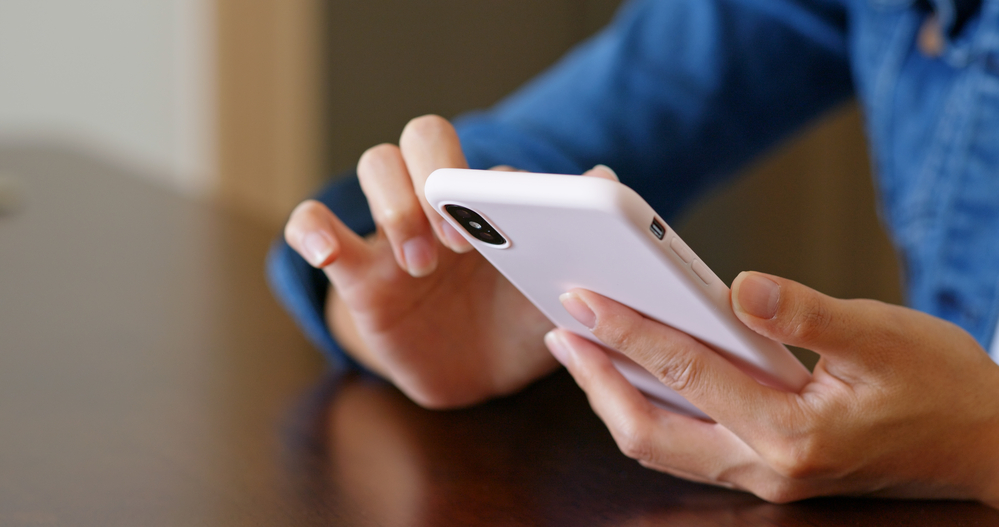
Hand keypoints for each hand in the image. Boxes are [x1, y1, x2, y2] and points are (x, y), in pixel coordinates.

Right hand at [284, 114, 617, 407]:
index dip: (483, 183)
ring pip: (376, 164)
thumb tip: (604, 177)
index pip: (478, 158)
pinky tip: (325, 250)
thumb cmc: (515, 323)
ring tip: (418, 265)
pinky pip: (314, 227)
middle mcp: (439, 204)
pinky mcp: (357, 273)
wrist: (473, 374)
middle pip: (421, 139)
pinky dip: (313, 229)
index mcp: (487, 205)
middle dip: (436, 176)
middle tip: (457, 242)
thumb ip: (575, 242)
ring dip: (394, 203)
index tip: (498, 225)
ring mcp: (394, 234)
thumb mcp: (549, 292)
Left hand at [545, 271, 998, 505]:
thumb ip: (809, 314)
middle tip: (560, 330)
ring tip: (583, 351)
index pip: (687, 371)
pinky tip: (638, 376)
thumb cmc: (946, 389)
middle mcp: (768, 466)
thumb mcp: (886, 336)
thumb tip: (742, 288)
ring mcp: (765, 475)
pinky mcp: (769, 468)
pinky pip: (688, 446)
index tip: (583, 296)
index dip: (628, 330)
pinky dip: (652, 411)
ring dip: (617, 399)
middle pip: (651, 432)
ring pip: (664, 447)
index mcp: (793, 433)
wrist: (988, 448)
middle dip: (597, 381)